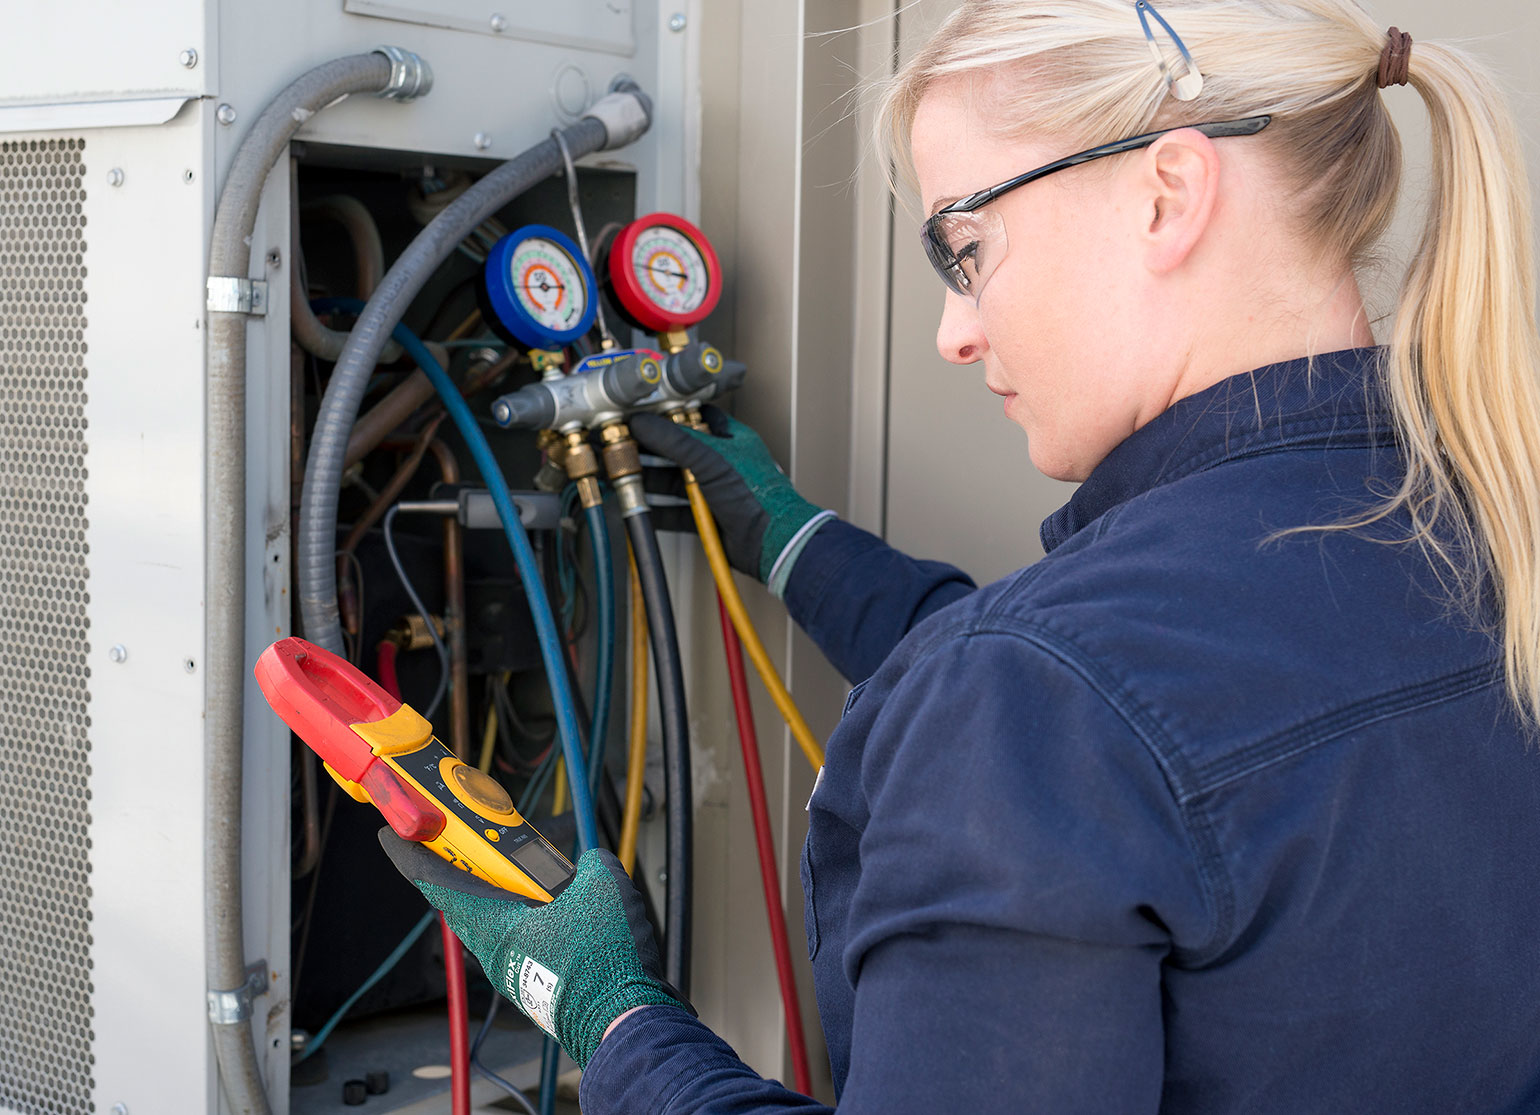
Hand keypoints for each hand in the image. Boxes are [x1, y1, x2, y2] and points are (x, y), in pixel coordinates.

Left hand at [378, 830, 688, 1066]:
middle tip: (465, 846)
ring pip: (494, 926)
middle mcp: (498, 954)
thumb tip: (590, 863)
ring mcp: (515, 972)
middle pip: (465, 905)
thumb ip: (591, 864)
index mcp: (499, 927)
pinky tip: (556, 912)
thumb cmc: (605, 964)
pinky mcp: (536, 986)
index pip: (441, 887)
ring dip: (500, 898)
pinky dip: (527, 921)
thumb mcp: (605, 888)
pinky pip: (520, 944)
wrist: (625, 1021)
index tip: (396, 840)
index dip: (416, 860)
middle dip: (462, 873)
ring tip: (521, 874)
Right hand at [629, 405, 830, 589]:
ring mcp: (714, 490)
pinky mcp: (707, 516)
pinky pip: (675, 511)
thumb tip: (642, 422)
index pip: (694, 417)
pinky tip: (637, 507)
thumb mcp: (710, 458)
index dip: (668, 416)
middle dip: (649, 451)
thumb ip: (674, 440)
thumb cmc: (756, 494)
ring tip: (622, 477)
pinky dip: (656, 509)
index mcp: (730, 438)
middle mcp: (721, 462)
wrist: (772, 541)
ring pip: (673, 482)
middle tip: (622, 449)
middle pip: (677, 451)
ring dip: (649, 480)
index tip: (639, 416)